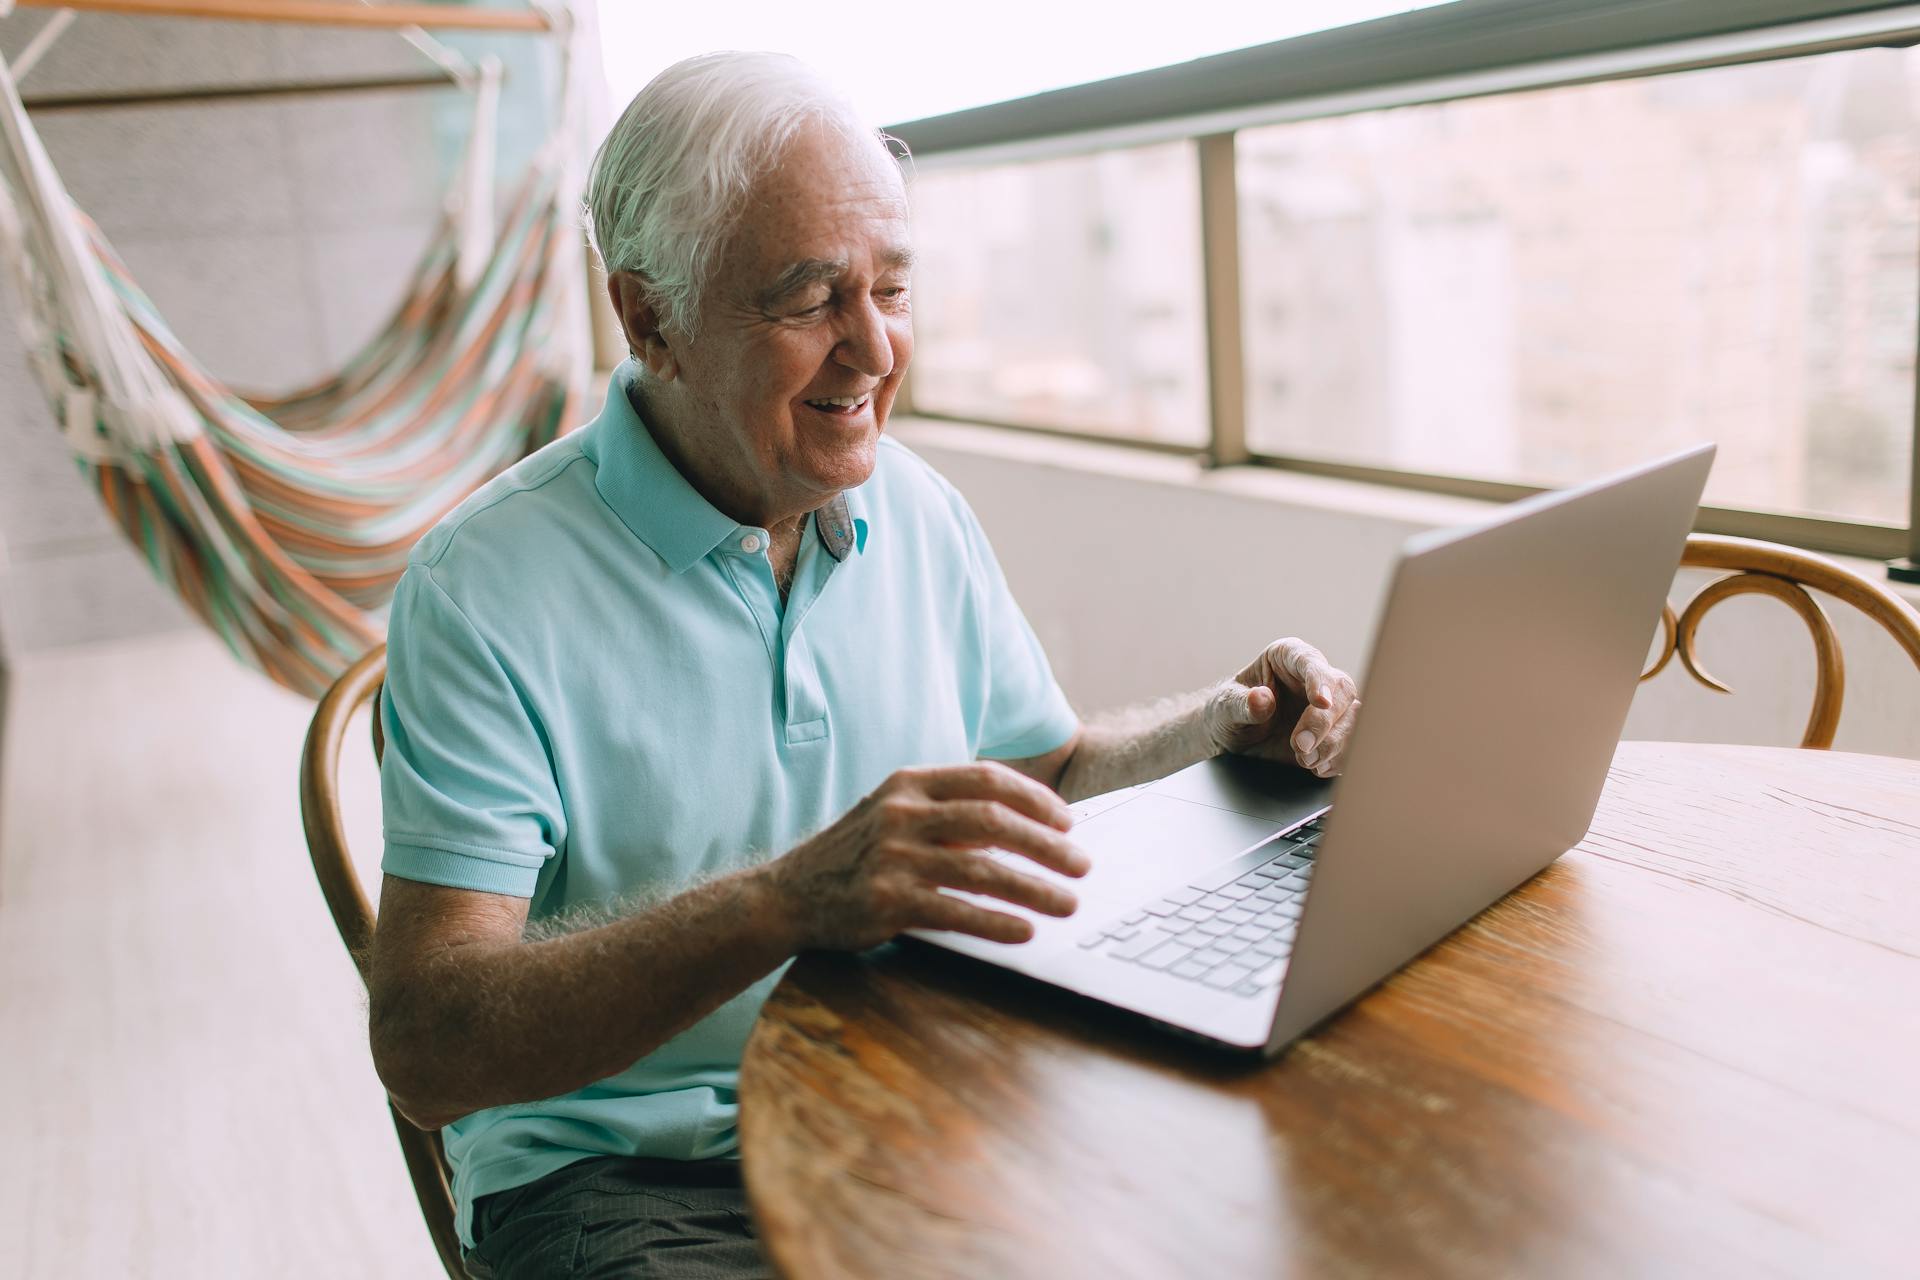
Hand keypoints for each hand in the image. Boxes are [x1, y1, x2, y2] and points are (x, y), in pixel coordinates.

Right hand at [764, 763, 1090, 950]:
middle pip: (993, 821)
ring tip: (1068, 904)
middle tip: (1082, 865)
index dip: (1035, 799)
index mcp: (908, 783)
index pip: (987, 779)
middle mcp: (900, 814)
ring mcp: (891, 857)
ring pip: (981, 869)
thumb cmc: (854, 856)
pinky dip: (995, 922)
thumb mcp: (895, 817)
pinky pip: (955, 911)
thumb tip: (1024, 827)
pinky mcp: (884, 902)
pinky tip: (1024, 931)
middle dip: (1047, 844)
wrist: (786, 897)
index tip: (1068, 822)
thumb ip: (950, 815)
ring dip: (1034, 888)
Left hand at [1204, 638, 1360, 777]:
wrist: (1233, 740)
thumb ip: (1242, 704)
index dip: (1320, 681)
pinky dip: (1338, 759)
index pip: (1311, 662)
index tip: (1320, 702)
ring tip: (1304, 760)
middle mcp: (1314, 679)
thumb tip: (1262, 698)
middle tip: (1300, 746)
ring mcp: (1328, 706)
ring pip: (1353, 718)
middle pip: (1342, 691)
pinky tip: (1318, 767)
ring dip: (1333, 744)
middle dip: (1324, 722)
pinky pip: (1351, 744)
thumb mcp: (1225, 707)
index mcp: (1288, 657)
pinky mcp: (1334, 733)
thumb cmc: (1228, 712)